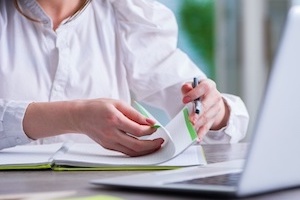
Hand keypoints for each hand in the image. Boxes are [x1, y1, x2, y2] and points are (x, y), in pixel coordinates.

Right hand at [23, 99, 163, 156]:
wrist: (80, 116)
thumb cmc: (97, 107)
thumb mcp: (117, 103)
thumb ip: (134, 113)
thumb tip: (149, 121)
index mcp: (114, 120)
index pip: (138, 130)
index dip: (150, 131)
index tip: (156, 128)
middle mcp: (111, 133)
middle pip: (137, 145)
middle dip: (152, 145)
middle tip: (161, 141)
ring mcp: (109, 142)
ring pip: (132, 152)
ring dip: (146, 151)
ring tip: (155, 146)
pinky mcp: (108, 147)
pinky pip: (125, 152)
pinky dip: (136, 151)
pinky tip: (143, 147)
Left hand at [181, 79, 229, 140]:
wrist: (208, 98)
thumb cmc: (197, 91)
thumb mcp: (192, 86)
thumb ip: (187, 87)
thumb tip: (186, 88)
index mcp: (209, 85)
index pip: (204, 87)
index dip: (194, 93)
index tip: (185, 100)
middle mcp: (215, 97)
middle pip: (207, 105)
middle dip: (198, 113)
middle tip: (191, 119)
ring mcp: (215, 109)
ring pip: (207, 117)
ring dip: (199, 124)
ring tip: (191, 128)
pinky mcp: (213, 119)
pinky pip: (207, 127)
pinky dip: (201, 133)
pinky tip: (197, 138)